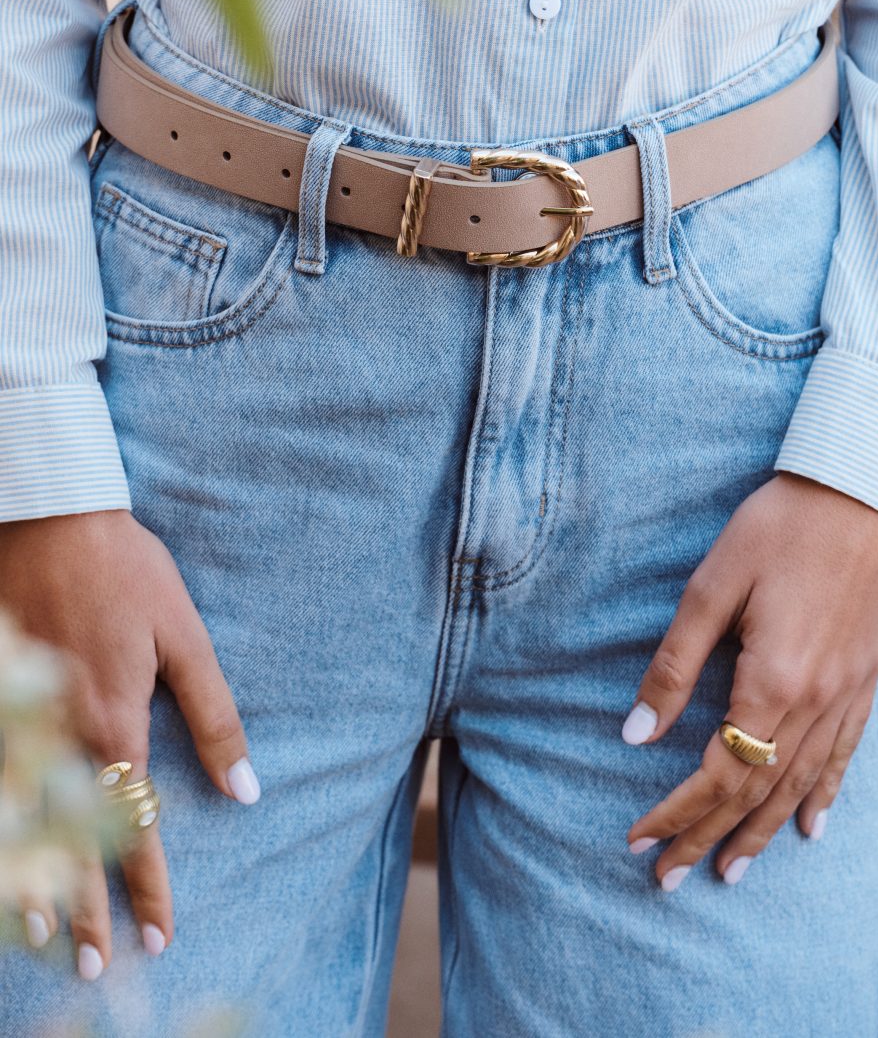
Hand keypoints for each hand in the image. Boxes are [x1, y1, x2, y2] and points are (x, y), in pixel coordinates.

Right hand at [0, 509, 258, 976]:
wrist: (52, 517)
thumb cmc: (128, 572)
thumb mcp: (184, 638)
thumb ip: (214, 717)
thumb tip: (245, 789)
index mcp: (116, 722)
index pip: (135, 824)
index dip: (148, 884)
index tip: (158, 933)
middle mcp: (63, 733)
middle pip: (73, 840)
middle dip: (88, 907)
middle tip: (96, 967)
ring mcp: (23, 717)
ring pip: (24, 823)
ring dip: (34, 886)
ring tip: (42, 940)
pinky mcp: (1, 694)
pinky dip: (3, 828)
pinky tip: (7, 856)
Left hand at [622, 473, 877, 889]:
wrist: (857, 494)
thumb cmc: (776, 530)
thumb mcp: (709, 588)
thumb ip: (673, 666)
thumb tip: (634, 735)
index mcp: (772, 681)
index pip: (718, 772)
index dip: (676, 811)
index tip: (639, 839)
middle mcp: (815, 701)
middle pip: (757, 790)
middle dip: (710, 837)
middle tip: (670, 878)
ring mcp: (847, 694)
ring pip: (801, 784)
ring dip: (763, 832)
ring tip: (731, 870)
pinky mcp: (866, 679)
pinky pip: (845, 755)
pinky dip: (825, 795)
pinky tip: (812, 827)